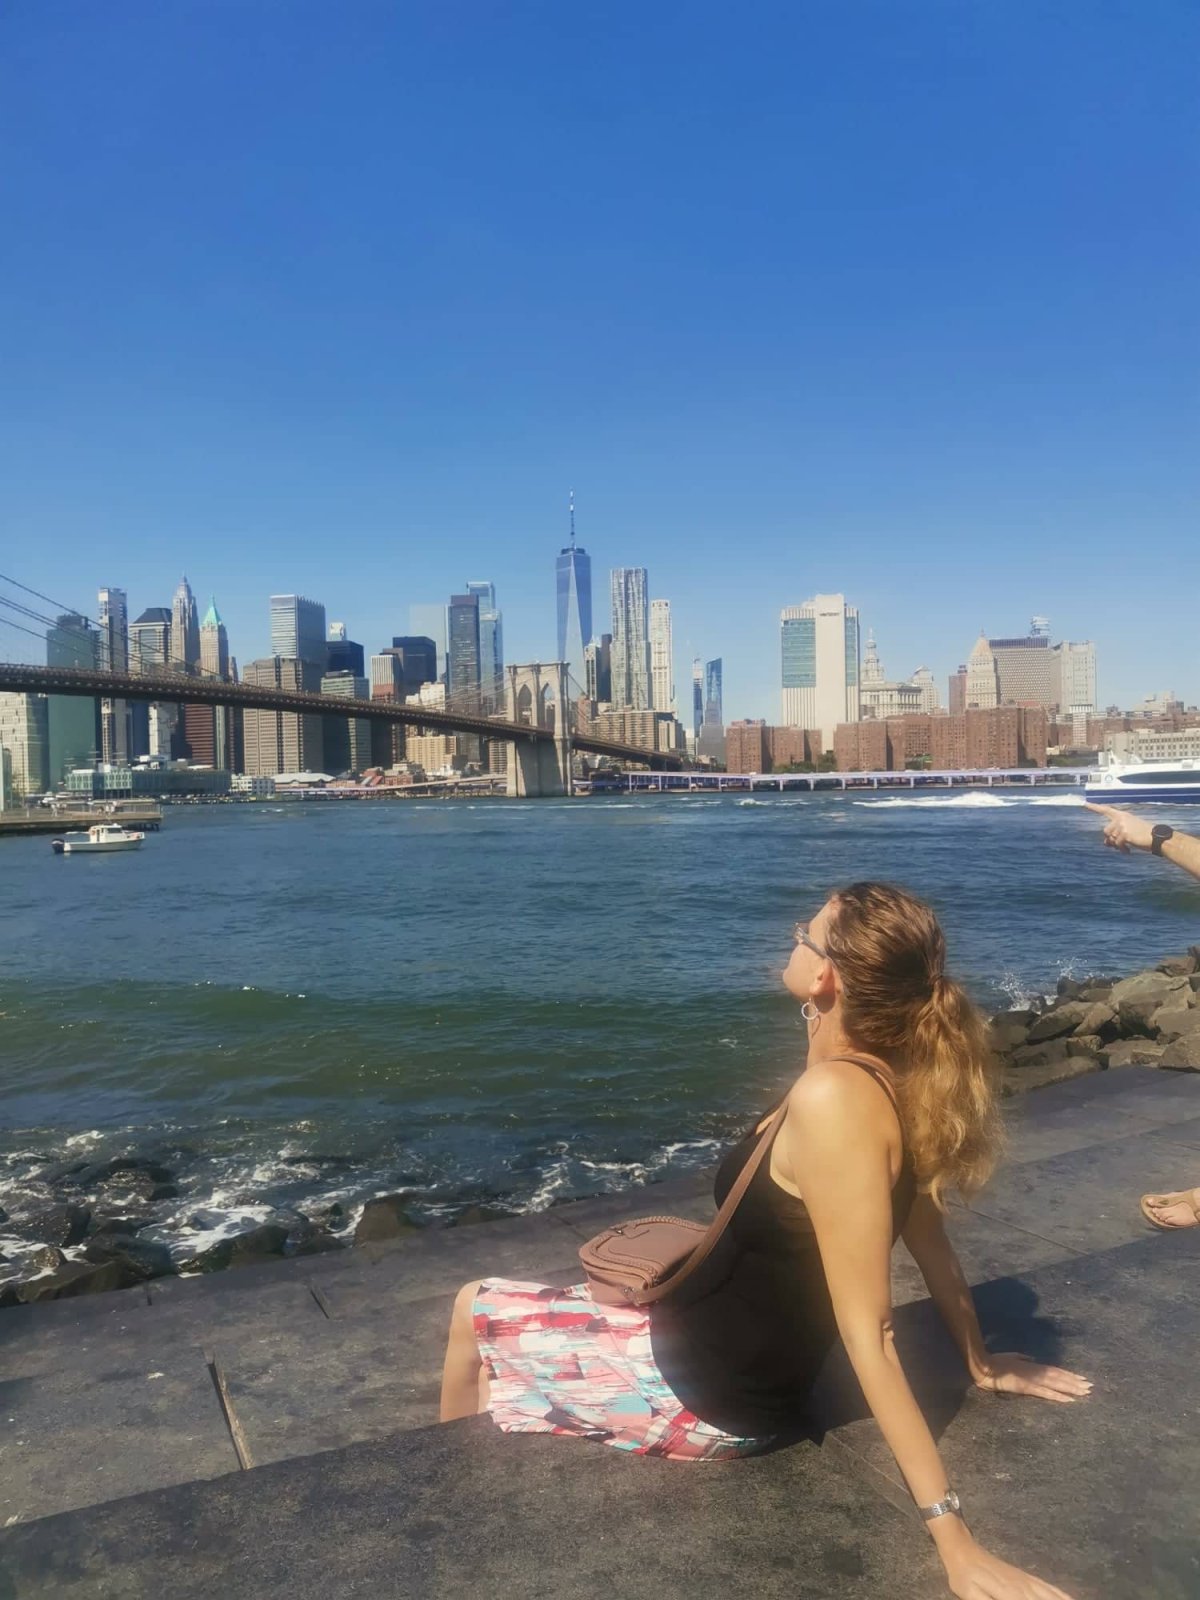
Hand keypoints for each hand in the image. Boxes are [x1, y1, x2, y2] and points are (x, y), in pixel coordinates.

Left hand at [945, 1536, 1075, 1599]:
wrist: (961, 1547)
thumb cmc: (962, 1574)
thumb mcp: (970, 1594)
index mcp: (1010, 1594)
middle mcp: (1023, 1587)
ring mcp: (1026, 1580)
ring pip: (1052, 1596)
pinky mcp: (1025, 1576)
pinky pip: (1048, 1587)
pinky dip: (1060, 1595)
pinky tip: (1069, 1598)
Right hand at [973, 1352, 1092, 1402]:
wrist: (984, 1366)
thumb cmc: (995, 1361)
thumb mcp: (1012, 1357)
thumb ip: (1023, 1358)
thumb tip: (1031, 1359)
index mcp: (1032, 1365)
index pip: (1055, 1370)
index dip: (1069, 1374)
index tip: (1081, 1378)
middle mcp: (1036, 1371)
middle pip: (1059, 1376)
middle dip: (1075, 1382)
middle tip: (1090, 1386)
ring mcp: (1032, 1378)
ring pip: (1056, 1383)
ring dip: (1071, 1388)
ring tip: (1085, 1392)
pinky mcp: (1027, 1387)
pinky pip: (1046, 1393)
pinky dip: (1059, 1396)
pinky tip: (1069, 1400)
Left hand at [1085, 801, 1153, 852]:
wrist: (1156, 837)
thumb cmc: (1143, 834)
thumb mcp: (1129, 829)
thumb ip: (1117, 832)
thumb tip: (1106, 843)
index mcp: (1122, 815)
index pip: (1106, 810)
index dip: (1095, 807)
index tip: (1084, 803)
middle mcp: (1121, 818)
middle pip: (1106, 831)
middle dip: (1111, 839)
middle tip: (1119, 845)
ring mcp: (1122, 826)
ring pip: (1110, 839)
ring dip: (1117, 845)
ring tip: (1125, 847)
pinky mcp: (1124, 834)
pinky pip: (1117, 844)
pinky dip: (1122, 850)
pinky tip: (1128, 851)